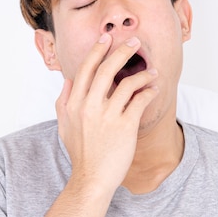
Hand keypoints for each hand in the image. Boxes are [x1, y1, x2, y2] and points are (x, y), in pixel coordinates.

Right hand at [55, 33, 158, 193]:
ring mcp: (107, 116)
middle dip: (121, 51)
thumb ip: (63, 101)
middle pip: (106, 70)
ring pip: (127, 83)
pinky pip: (140, 100)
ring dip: (142, 73)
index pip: (85, 69)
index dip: (97, 50)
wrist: (91, 177)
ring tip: (151, 71)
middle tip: (134, 42)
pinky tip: (153, 89)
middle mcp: (89, 106)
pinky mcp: (125, 126)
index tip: (107, 39)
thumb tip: (68, 80)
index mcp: (74, 104)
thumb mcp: (63, 125)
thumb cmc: (80, 153)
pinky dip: (149, 91)